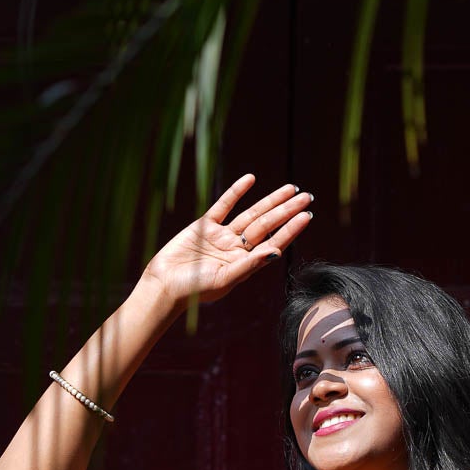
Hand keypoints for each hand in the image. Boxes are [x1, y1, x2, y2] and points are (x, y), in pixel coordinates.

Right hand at [140, 174, 312, 308]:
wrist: (163, 285)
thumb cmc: (193, 290)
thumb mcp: (224, 279)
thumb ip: (249, 265)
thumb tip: (276, 252)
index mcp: (245, 264)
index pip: (274, 242)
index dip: (291, 229)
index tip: (307, 215)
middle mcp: (237, 249)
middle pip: (267, 225)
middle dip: (286, 210)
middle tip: (307, 196)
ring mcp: (221, 236)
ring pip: (251, 214)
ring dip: (270, 201)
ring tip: (290, 188)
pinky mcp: (204, 226)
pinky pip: (224, 206)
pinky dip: (236, 192)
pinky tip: (250, 179)